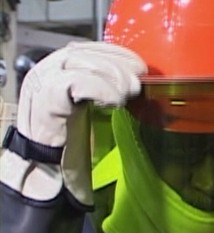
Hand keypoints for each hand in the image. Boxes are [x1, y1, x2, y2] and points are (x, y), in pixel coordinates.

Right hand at [0, 41, 145, 205]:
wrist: (49, 173)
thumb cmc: (73, 144)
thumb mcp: (92, 111)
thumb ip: (107, 91)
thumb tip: (138, 82)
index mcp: (60, 71)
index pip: (89, 47)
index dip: (117, 53)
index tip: (140, 66)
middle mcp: (48, 72)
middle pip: (85, 52)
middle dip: (117, 64)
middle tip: (136, 84)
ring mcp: (43, 84)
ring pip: (79, 62)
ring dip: (111, 75)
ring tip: (126, 94)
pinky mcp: (45, 100)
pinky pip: (73, 82)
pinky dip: (100, 88)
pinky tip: (114, 101)